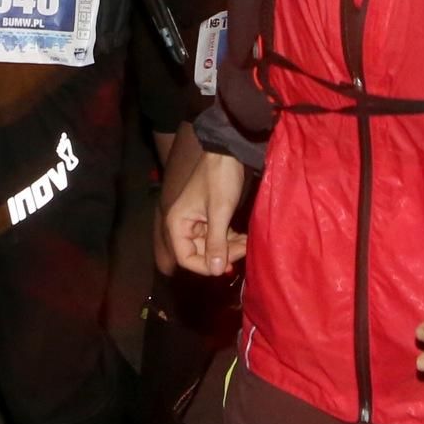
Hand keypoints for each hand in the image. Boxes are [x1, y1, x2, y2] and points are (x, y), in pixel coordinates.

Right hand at [166, 151, 248, 277]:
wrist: (227, 152)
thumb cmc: (220, 180)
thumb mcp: (219, 212)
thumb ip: (216, 243)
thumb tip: (215, 271)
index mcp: (177, 223)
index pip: (185, 258)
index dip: (205, 266)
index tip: (226, 265)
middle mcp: (183, 224)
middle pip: (199, 253)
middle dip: (222, 255)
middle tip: (243, 250)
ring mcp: (196, 221)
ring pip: (211, 245)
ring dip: (228, 247)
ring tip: (246, 242)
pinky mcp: (208, 217)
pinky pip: (217, 236)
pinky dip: (229, 239)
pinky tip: (243, 237)